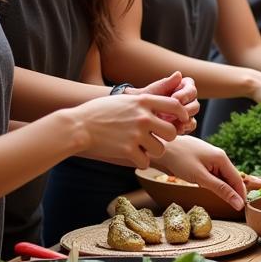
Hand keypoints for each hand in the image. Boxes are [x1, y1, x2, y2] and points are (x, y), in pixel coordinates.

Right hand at [71, 94, 185, 168]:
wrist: (77, 126)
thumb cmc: (99, 111)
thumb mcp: (124, 99)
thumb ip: (145, 101)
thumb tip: (165, 101)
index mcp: (144, 101)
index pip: (176, 106)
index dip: (183, 114)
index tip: (183, 121)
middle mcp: (143, 117)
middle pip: (172, 132)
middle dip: (167, 138)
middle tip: (158, 139)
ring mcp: (136, 134)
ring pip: (160, 149)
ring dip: (153, 151)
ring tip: (144, 149)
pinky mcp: (127, 150)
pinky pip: (146, 162)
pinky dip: (141, 162)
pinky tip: (133, 158)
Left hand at [129, 71, 198, 133]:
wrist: (135, 115)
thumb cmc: (142, 100)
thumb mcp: (151, 92)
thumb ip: (165, 84)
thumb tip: (179, 74)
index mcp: (182, 87)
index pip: (191, 89)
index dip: (185, 94)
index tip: (174, 98)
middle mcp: (187, 99)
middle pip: (195, 104)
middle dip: (186, 109)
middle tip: (172, 113)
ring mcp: (186, 112)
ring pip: (193, 116)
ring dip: (184, 119)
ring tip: (171, 122)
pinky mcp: (184, 123)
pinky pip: (190, 126)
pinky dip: (184, 127)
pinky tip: (174, 129)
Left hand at [158, 137, 245, 210]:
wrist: (160, 147)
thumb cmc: (179, 160)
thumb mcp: (201, 177)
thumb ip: (221, 190)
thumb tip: (238, 203)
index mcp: (222, 158)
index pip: (238, 179)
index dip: (241, 195)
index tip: (243, 209)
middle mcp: (219, 156)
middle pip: (231, 178)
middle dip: (233, 192)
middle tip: (234, 209)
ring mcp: (210, 158)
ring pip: (222, 177)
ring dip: (223, 189)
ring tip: (224, 203)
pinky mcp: (202, 161)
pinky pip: (213, 174)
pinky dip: (214, 183)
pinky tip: (211, 191)